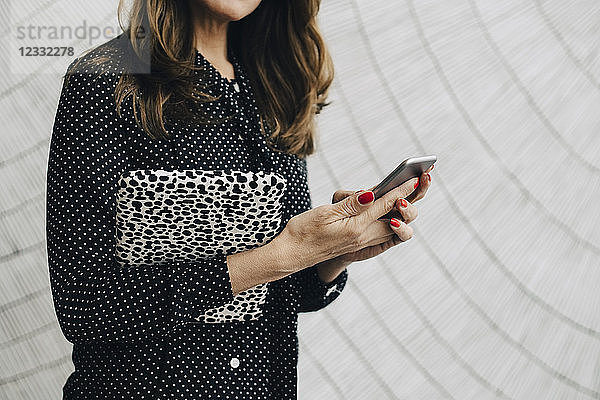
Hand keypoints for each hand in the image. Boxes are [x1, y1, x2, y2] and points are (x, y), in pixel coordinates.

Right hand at [276, 168, 431, 271]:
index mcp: (355, 227)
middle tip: (422, 181)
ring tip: (410, 194)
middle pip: (394, 217)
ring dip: (402, 211)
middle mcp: (362, 237)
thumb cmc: (302, 231)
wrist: (290, 255)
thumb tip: (372, 193)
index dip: (400, 189)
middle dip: (408, 199)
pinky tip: (391, 211)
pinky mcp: (356, 244)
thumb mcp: (324, 213)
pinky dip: (390, 220)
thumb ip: (351, 204)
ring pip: (391, 227)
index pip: (383, 204)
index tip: (414, 177)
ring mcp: (360, 242)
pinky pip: (381, 233)